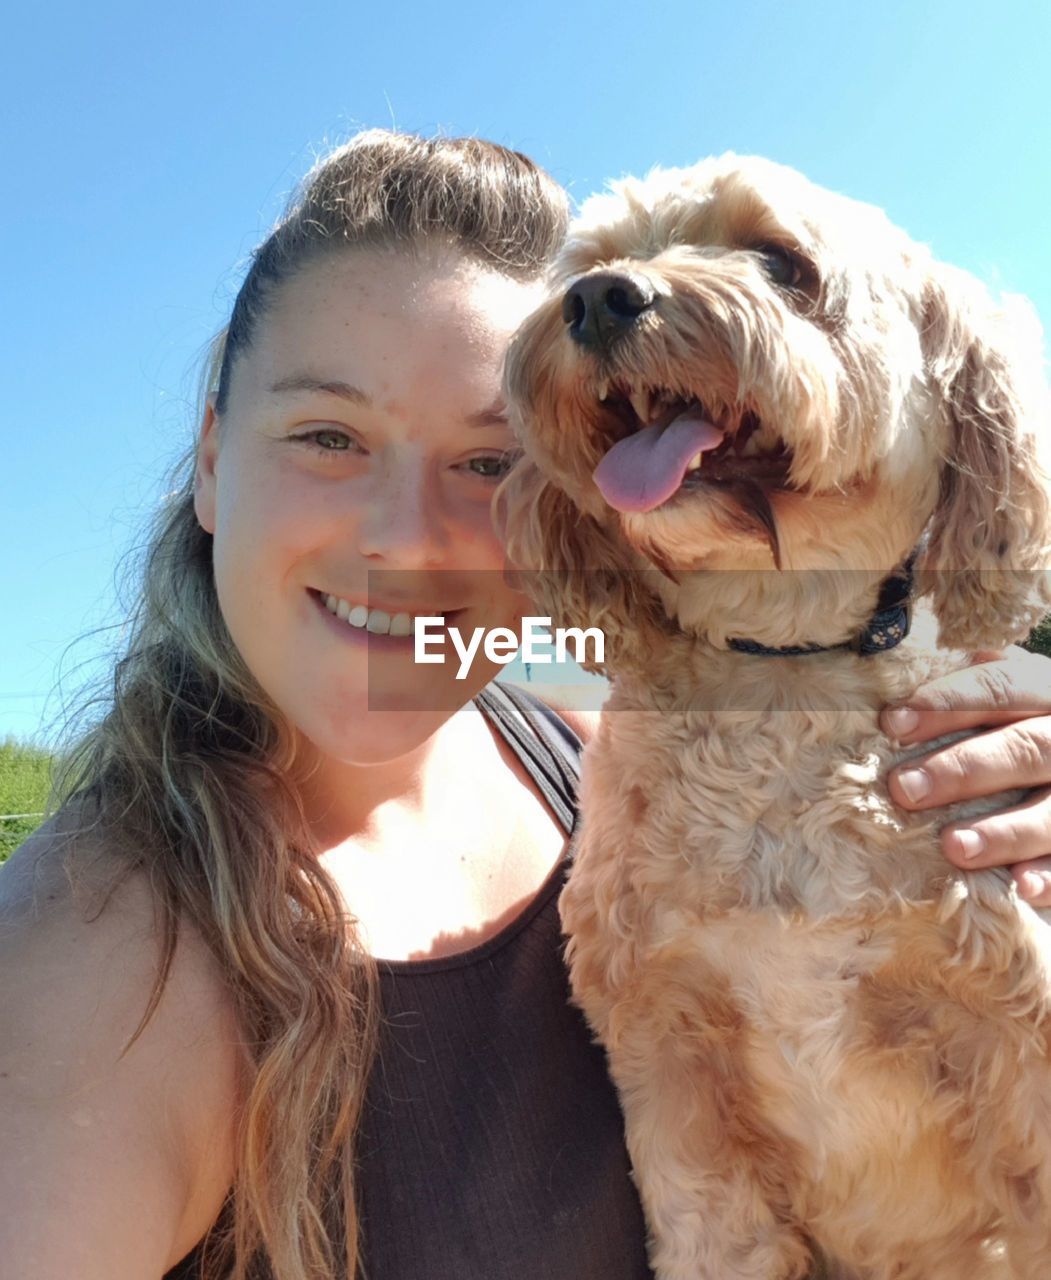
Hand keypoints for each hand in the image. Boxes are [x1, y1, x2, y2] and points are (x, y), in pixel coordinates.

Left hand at [879, 647, 1050, 905]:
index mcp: (1045, 692)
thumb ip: (965, 684)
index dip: (947, 704)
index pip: (1001, 687)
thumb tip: (896, 677)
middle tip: (905, 789)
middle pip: (1024, 749)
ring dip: (1003, 831)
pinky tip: (1019, 887)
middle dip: (962, 769)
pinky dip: (1050, 876)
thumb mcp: (1002, 695)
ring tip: (952, 847)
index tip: (893, 724)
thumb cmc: (1015, 726)